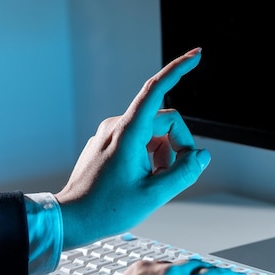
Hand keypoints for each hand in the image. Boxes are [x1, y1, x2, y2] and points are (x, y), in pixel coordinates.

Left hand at [55, 48, 208, 248]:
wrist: (72, 218)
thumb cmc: (107, 209)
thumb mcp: (155, 194)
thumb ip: (185, 173)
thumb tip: (202, 156)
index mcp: (129, 132)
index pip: (157, 89)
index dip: (179, 70)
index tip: (197, 55)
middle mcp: (118, 126)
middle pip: (166, 122)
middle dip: (179, 147)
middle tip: (173, 177)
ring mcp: (112, 134)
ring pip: (155, 133)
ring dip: (165, 155)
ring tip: (154, 182)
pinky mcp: (109, 143)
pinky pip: (141, 141)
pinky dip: (152, 157)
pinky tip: (143, 179)